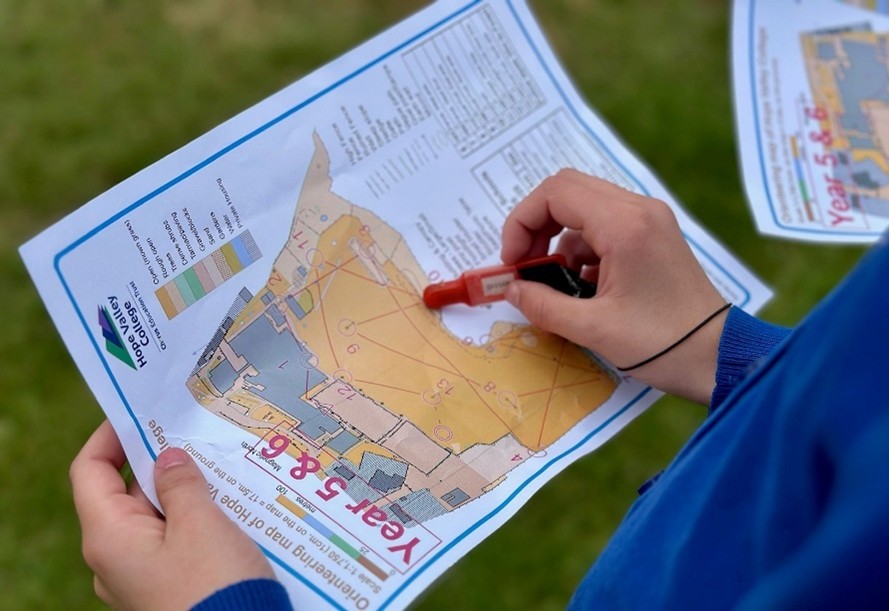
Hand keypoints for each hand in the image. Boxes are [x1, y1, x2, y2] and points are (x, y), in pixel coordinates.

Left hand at [70, 420, 277, 609]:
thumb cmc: (214, 585)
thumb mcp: (200, 523)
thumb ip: (180, 484)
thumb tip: (167, 457)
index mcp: (108, 536)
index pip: (89, 472)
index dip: (109, 437)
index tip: (140, 412)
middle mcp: (113, 559)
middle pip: (122, 493)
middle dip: (157, 462)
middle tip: (194, 435)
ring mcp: (137, 577)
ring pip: (151, 518)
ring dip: (180, 492)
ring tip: (218, 469)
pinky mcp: (164, 588)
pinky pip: (169, 542)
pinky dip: (191, 519)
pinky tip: (225, 507)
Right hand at [501, 170, 726, 403]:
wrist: (718, 355)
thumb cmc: (660, 343)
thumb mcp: (592, 329)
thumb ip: (543, 305)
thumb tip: (512, 290)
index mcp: (624, 224)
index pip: (554, 194)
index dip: (521, 223)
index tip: (514, 264)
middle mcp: (638, 209)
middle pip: (567, 190)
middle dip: (536, 226)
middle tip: (527, 267)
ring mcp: (649, 219)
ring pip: (585, 207)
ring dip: (559, 240)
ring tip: (555, 284)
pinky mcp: (654, 234)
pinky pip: (604, 225)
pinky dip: (582, 248)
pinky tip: (583, 286)